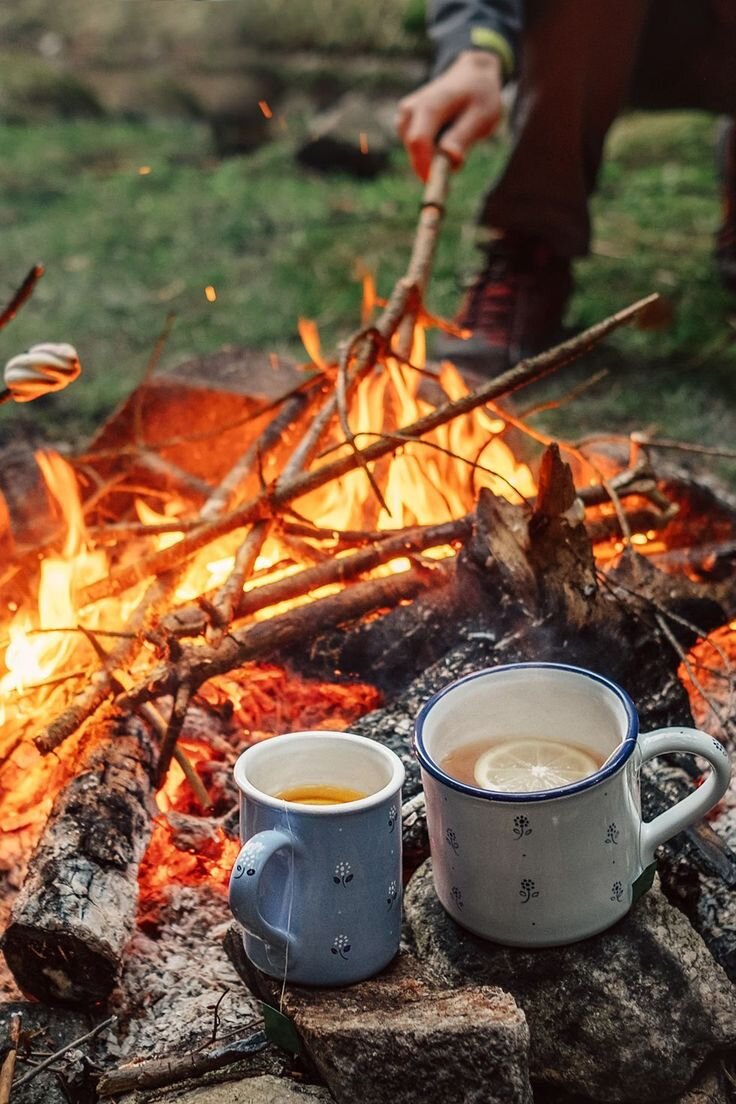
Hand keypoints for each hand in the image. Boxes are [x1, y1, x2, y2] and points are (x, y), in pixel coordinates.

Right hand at [396, 50, 502, 181]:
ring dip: (435, 157)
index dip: (427, 168)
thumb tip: (450, 159)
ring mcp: (404, 118)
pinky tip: (446, 134)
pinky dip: (432, 152)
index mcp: (428, 105)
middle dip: (434, 167)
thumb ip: (464, 137)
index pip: (419, 142)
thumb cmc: (480, 96)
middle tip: (459, 164)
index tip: (441, 189)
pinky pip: (417, 151)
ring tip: (457, 135)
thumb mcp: (482, 115)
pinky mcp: (404, 125)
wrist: (471, 76)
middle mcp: (409, 111)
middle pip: (416, 153)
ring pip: (417, 155)